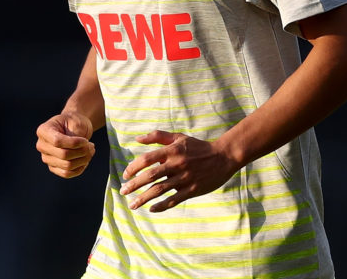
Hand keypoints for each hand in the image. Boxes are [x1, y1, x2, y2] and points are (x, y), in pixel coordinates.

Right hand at [36, 111, 95, 177]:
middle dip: (82, 151)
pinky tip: (85, 161)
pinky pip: (66, 173)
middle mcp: (42, 145)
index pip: (57, 141)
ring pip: (67, 166)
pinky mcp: (53, 167)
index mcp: (44, 130)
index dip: (74, 143)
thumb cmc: (74, 123)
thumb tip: (79, 149)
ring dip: (83, 160)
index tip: (86, 140)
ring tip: (90, 151)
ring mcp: (46, 158)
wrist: (73, 128)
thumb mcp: (76, 122)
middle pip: (63, 155)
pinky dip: (79, 169)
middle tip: (91, 146)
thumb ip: (75, 135)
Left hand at [119, 130, 241, 211]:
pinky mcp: (192, 190)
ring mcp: (185, 178)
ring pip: (160, 190)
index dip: (133, 167)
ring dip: (143, 198)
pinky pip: (174, 200)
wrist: (224, 156)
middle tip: (123, 192)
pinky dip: (161, 206)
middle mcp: (177, 164)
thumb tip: (137, 139)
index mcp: (172, 151)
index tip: (125, 175)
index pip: (147, 159)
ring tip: (133, 205)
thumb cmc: (198, 146)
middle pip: (150, 176)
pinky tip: (151, 209)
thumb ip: (158, 136)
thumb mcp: (179, 137)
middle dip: (134, 185)